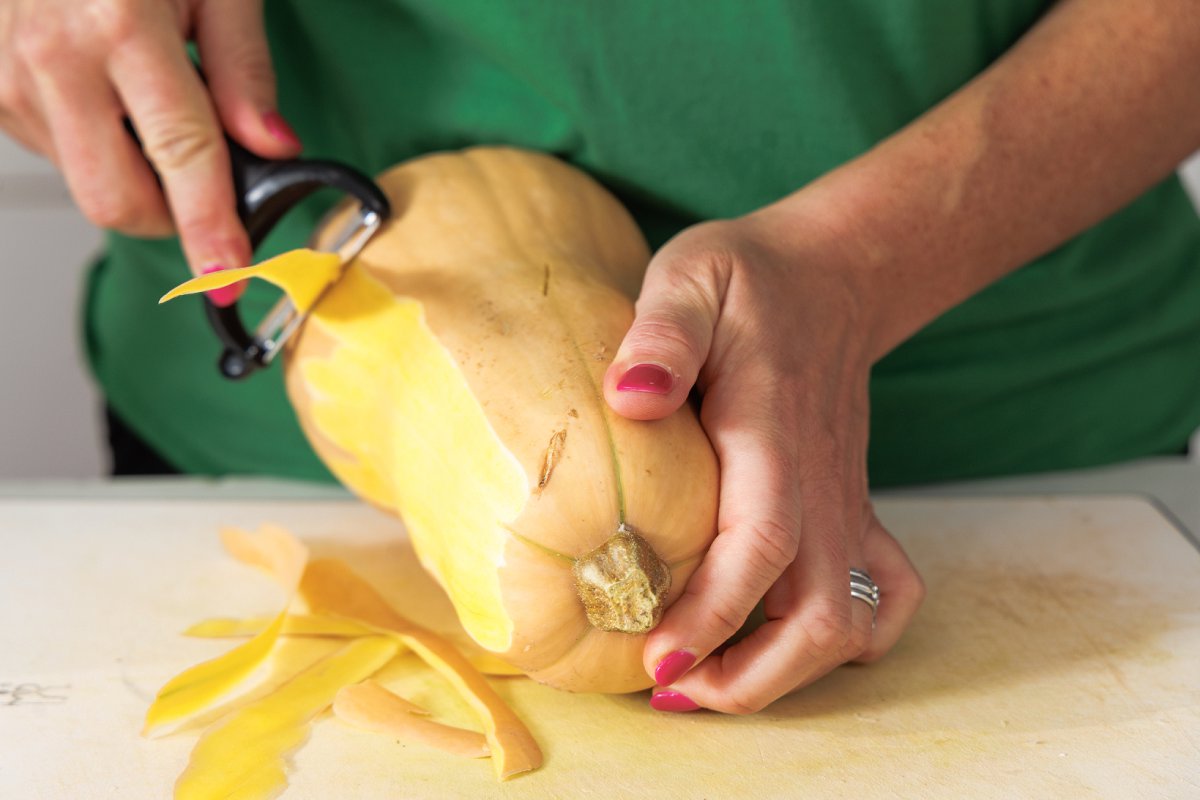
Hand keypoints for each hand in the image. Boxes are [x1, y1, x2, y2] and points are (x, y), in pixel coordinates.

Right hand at [0, 0, 299, 281]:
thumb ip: (245, 70)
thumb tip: (272, 147)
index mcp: (119, 26)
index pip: (182, 158)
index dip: (210, 226)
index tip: (228, 273)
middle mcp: (50, 56)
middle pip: (116, 200)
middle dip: (171, 214)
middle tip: (205, 181)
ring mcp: (3, 74)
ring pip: (84, 181)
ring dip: (131, 169)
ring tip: (145, 95)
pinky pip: (51, 150)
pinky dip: (92, 140)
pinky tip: (102, 86)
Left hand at [604, 212, 924, 713]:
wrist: (833, 277)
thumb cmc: (749, 282)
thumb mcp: (691, 279)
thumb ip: (663, 334)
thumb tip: (630, 396)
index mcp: (773, 436)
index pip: (763, 547)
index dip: (715, 616)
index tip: (659, 661)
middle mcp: (821, 486)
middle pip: (820, 619)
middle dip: (749, 678)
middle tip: (670, 685)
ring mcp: (846, 506)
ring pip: (851, 626)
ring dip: (786, 672)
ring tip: (709, 679)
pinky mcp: (855, 513)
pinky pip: (884, 601)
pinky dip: (846, 642)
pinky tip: (783, 638)